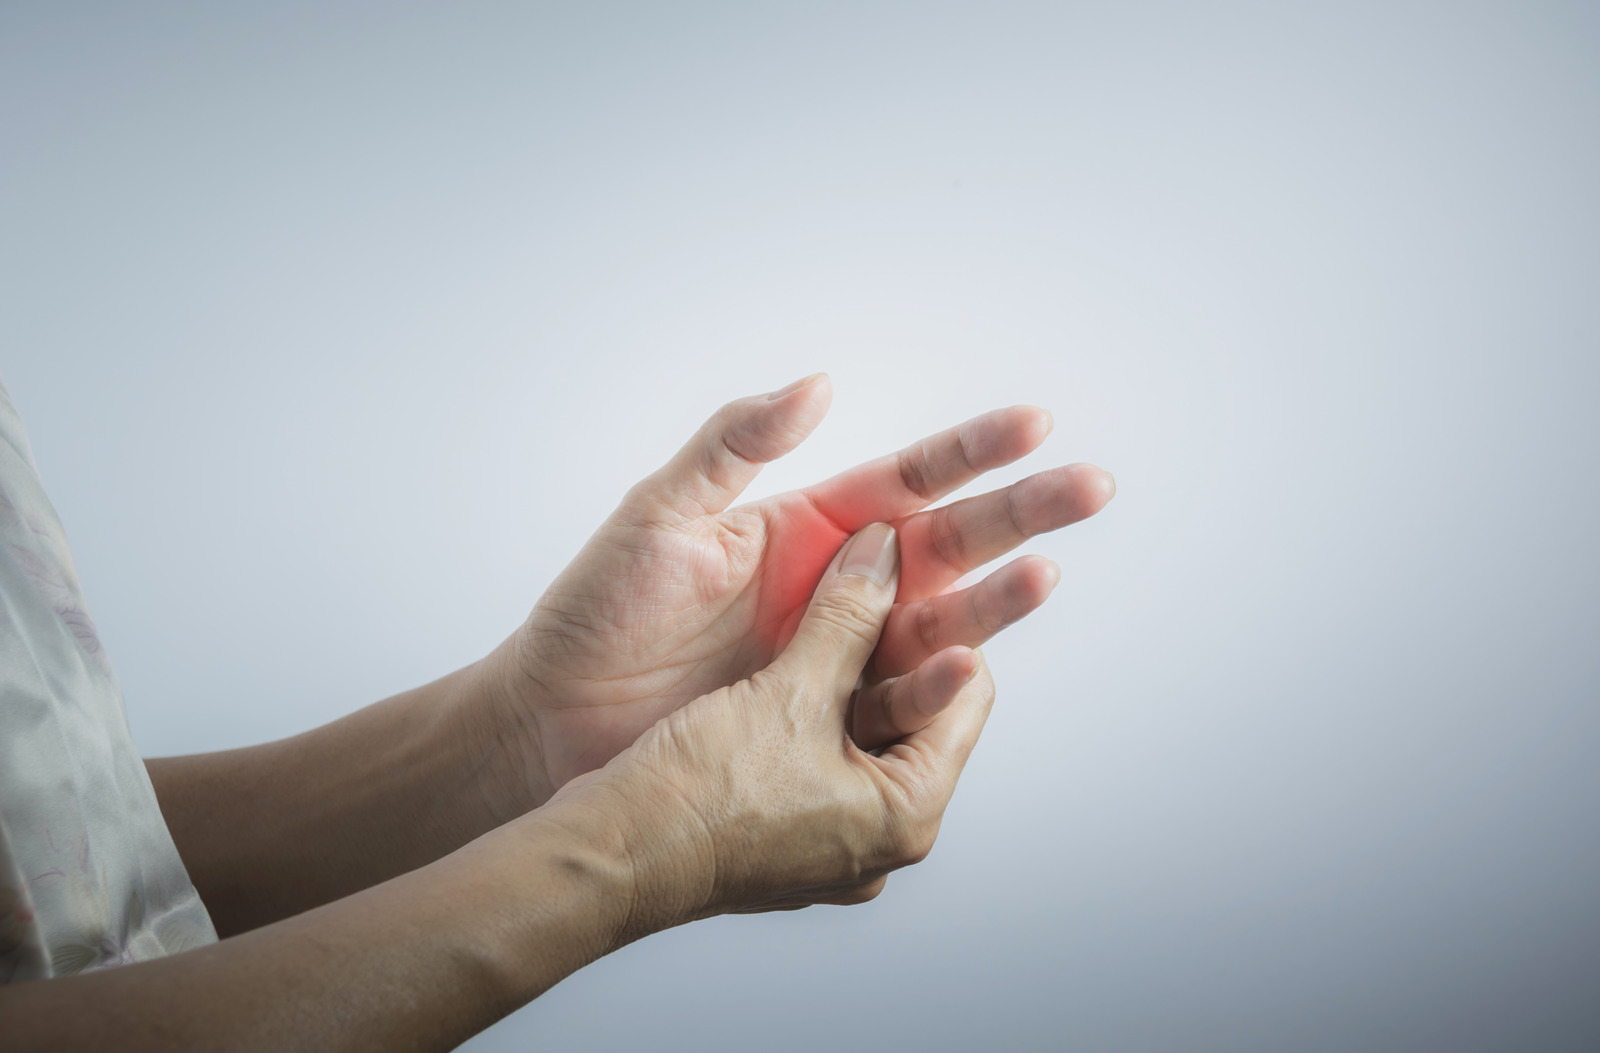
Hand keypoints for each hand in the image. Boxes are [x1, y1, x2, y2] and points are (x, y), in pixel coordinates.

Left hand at [484, 375, 1113, 808]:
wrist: (555, 719)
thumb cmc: (598, 612)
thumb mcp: (661, 513)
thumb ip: (734, 446)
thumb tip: (820, 382)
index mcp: (809, 525)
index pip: (909, 477)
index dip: (973, 451)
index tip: (1036, 423)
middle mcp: (841, 588)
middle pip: (950, 546)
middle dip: (1021, 515)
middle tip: (1092, 488)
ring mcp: (840, 656)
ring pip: (940, 625)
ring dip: (996, 601)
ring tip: (1046, 576)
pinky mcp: (829, 719)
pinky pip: (898, 702)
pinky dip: (940, 689)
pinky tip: (975, 674)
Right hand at [542, 523, 994, 933]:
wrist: (608, 857)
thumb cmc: (701, 795)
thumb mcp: (791, 690)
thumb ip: (848, 615)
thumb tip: (886, 551)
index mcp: (906, 816)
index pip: (966, 700)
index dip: (947, 624)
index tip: (917, 573)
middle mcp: (878, 839)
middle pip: (913, 713)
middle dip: (894, 644)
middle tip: (876, 581)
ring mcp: (829, 840)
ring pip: (860, 730)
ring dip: (848, 668)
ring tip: (831, 610)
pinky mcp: (782, 831)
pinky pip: (816, 754)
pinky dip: (809, 705)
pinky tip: (784, 659)